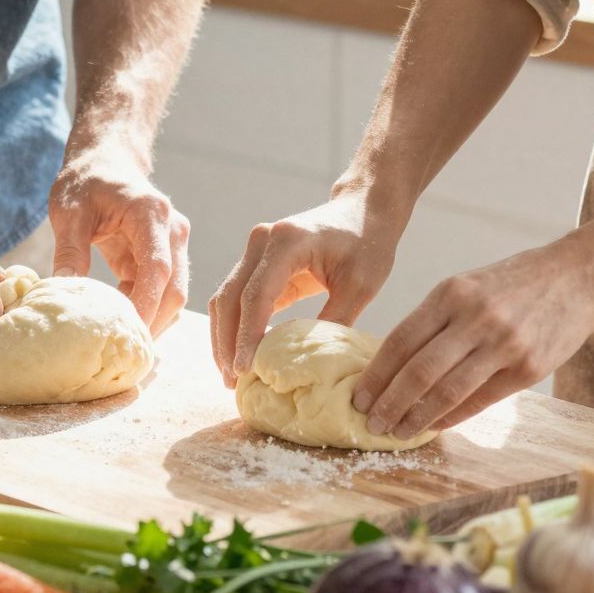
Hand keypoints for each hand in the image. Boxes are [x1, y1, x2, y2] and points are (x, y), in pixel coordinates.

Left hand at [48, 142, 188, 333]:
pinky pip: (161, 290)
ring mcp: (173, 244)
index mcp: (151, 214)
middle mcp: (172, 230)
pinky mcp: (164, 256)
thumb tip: (62, 292)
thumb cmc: (86, 181)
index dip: (146, 304)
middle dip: (153, 322)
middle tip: (122, 353)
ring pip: (173, 294)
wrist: (106, 160)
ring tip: (118, 344)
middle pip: (175, 288)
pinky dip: (144, 309)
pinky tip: (117, 320)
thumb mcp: (69, 211)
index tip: (127, 332)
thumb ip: (69, 250)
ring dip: (151, 319)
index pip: (158, 268)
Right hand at [209, 188, 402, 386]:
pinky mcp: (258, 262)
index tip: (245, 371)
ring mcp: (256, 249)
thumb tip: (312, 368)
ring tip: (232, 376)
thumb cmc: (368, 243)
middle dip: (228, 343)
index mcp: (287, 241)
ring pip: (225, 299)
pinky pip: (237, 297)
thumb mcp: (360, 285)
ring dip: (225, 338)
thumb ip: (334, 321)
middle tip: (234, 383)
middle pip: (229, 298)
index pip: (255, 295)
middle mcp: (262, 240)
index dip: (248, 336)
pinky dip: (235, 326)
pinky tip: (242, 355)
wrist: (365, 209)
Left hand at [351, 240, 593, 439]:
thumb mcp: (469, 285)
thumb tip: (397, 365)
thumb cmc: (515, 283)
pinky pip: (480, 400)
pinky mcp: (528, 368)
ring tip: (398, 431)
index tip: (358, 396)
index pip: (401, 340)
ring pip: (447, 391)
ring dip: (417, 418)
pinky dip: (452, 417)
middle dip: (389, 403)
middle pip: (418, 371)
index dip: (376, 374)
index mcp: (453, 292)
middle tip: (371, 422)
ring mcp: (503, 344)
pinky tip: (435, 425)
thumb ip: (437, 319)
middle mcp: (475, 318)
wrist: (577, 277)